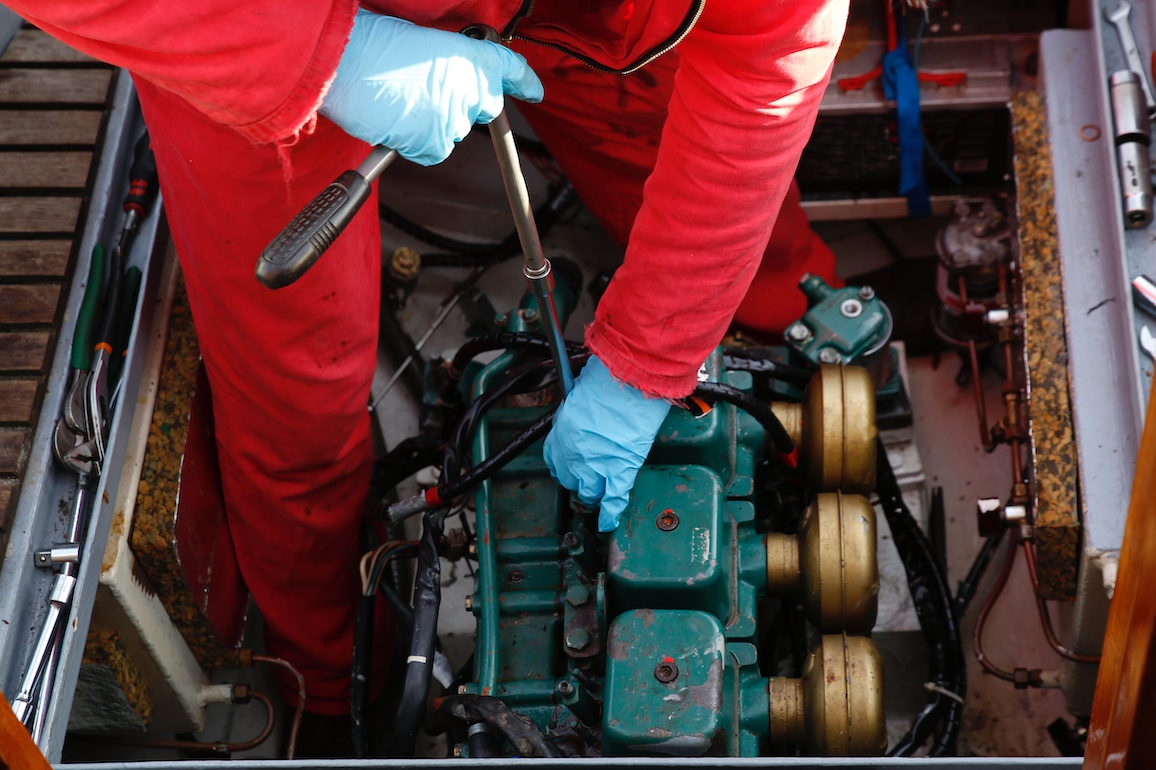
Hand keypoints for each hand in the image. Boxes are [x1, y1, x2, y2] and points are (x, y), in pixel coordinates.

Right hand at [320, 11, 543, 165]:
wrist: (346, 65)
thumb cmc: (372, 44)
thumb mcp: (420, 40)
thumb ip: (445, 62)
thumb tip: (445, 79)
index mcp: (470, 55)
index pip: (509, 69)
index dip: (524, 81)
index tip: (534, 90)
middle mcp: (471, 89)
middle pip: (481, 107)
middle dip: (462, 103)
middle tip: (426, 92)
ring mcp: (455, 120)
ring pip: (452, 131)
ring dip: (431, 122)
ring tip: (399, 102)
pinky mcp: (435, 144)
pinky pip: (433, 151)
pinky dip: (416, 143)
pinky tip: (396, 123)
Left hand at [543, 356, 670, 531]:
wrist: (627, 382)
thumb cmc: (606, 380)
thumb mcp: (578, 393)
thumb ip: (578, 412)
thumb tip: (585, 415)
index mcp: (560, 434)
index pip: (555, 460)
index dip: (564, 466)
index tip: (569, 467)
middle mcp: (573, 454)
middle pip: (571, 479)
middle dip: (579, 479)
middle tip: (589, 477)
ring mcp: (595, 465)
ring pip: (589, 492)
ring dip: (594, 494)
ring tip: (600, 494)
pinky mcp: (620, 470)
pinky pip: (613, 499)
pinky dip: (611, 514)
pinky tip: (608, 523)